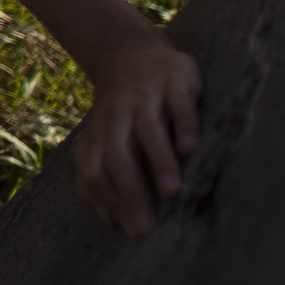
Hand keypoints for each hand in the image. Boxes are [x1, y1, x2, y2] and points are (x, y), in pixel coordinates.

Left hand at [71, 38, 201, 236]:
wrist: (131, 55)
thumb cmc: (122, 114)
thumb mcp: (105, 140)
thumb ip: (102, 177)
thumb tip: (112, 221)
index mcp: (100, 135)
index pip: (94, 171)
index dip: (108, 199)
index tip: (130, 229)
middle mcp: (119, 117)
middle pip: (119, 155)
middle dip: (131, 191)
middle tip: (148, 226)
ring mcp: (146, 97)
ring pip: (148, 131)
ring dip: (158, 161)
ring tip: (172, 191)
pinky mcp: (175, 82)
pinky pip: (178, 104)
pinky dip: (183, 125)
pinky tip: (190, 148)